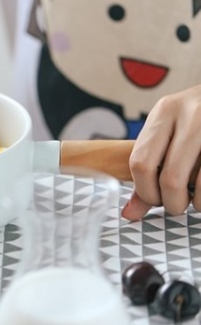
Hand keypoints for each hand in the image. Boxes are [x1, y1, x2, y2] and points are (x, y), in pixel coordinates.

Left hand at [122, 84, 200, 219]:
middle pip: (170, 178)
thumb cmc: (197, 119)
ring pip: (199, 184)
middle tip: (174, 204)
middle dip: (170, 202)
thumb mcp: (170, 131)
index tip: (152, 198)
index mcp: (165, 111)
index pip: (141, 162)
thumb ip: (148, 169)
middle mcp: (191, 116)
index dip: (144, 190)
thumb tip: (130, 213)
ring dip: (194, 203)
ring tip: (194, 200)